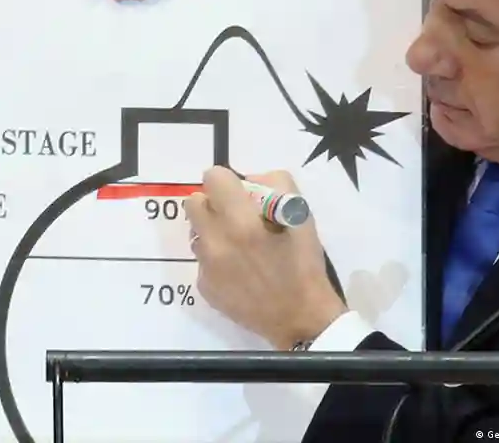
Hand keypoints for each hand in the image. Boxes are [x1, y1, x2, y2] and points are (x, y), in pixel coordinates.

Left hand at [184, 166, 347, 349]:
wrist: (300, 320)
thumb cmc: (304, 264)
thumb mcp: (301, 215)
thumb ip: (276, 185)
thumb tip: (249, 182)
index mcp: (241, 223)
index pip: (212, 179)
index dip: (227, 181)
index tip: (239, 192)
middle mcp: (215, 243)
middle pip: (193, 202)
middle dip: (213, 203)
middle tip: (235, 216)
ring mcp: (206, 267)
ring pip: (196, 231)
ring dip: (213, 230)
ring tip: (239, 246)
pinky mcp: (204, 287)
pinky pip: (202, 258)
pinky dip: (216, 257)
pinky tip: (238, 270)